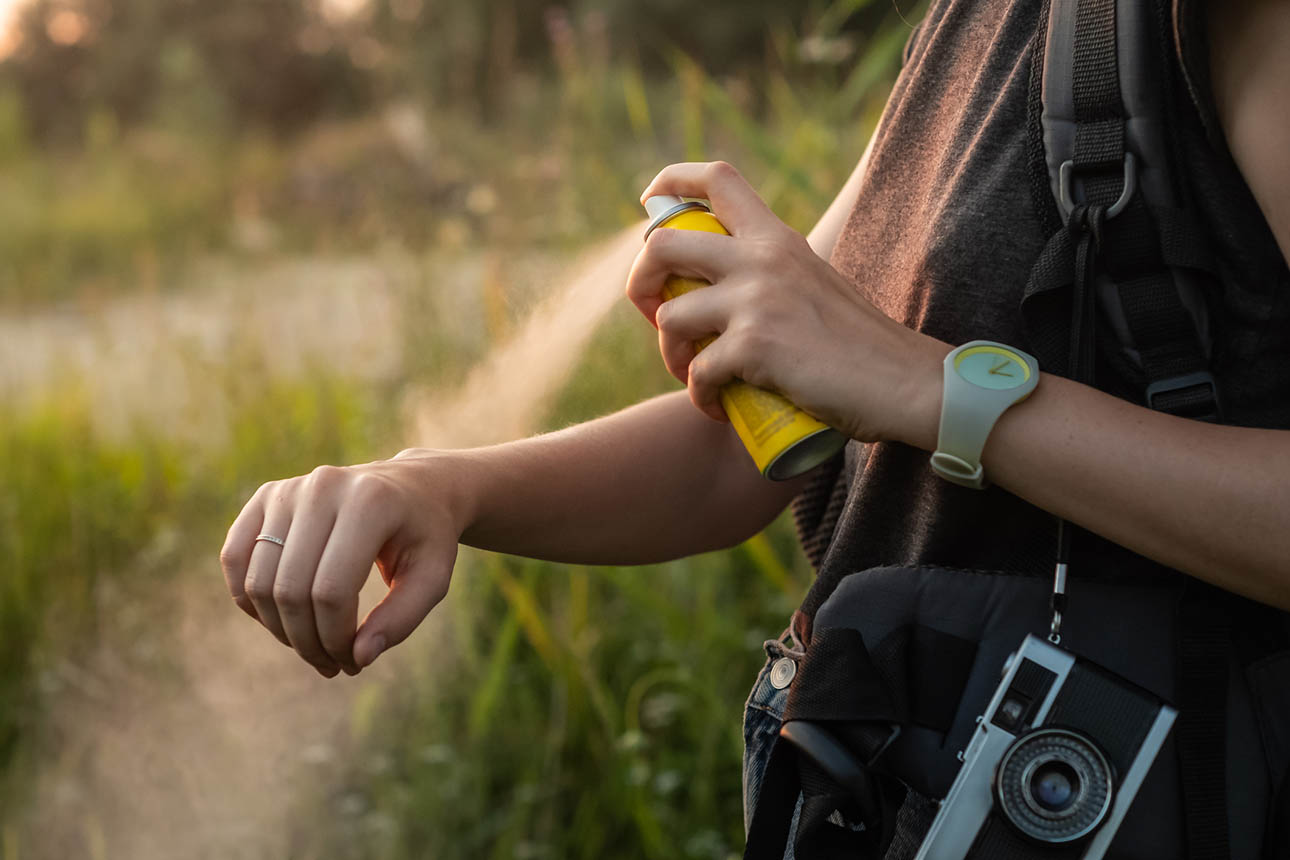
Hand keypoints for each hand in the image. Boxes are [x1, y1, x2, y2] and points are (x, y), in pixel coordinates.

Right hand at [219, 448, 462, 675]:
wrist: (413, 487)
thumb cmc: (425, 537)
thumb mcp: (431, 578)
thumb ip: (401, 619)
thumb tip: (358, 657)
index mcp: (370, 502)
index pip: (332, 590)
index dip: (336, 638)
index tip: (354, 661)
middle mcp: (323, 487)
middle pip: (290, 589)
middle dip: (308, 642)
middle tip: (333, 665)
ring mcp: (289, 489)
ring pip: (258, 581)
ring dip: (279, 629)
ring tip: (313, 647)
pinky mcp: (266, 495)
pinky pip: (234, 557)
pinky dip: (249, 600)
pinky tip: (282, 619)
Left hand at [627, 161, 950, 447]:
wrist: (904, 383)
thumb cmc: (861, 346)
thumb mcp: (814, 283)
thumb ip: (774, 276)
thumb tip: (723, 293)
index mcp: (778, 237)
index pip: (715, 179)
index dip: (668, 182)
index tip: (649, 206)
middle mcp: (762, 258)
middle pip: (661, 244)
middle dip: (640, 282)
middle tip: (655, 315)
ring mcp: (757, 300)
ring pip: (669, 316)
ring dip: (670, 354)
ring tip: (693, 375)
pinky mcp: (755, 347)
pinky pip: (697, 372)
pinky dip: (700, 396)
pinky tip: (718, 407)